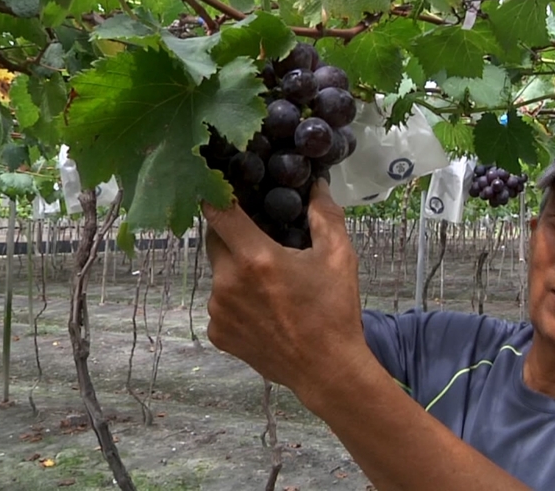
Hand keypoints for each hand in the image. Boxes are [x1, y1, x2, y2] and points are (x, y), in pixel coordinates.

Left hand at [201, 179, 368, 396]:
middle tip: (261, 239)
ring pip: (218, 273)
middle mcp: (227, 282)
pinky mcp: (217, 332)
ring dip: (236, 270)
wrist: (327, 370)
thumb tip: (316, 185)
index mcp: (255, 258)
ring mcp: (218, 310)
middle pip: (215, 240)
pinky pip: (220, 303)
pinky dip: (236, 300)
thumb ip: (325, 215)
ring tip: (269, 284)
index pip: (218, 211)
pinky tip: (264, 309)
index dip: (217, 193)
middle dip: (232, 233)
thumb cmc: (334, 311)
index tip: (221, 184)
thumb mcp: (339, 257)